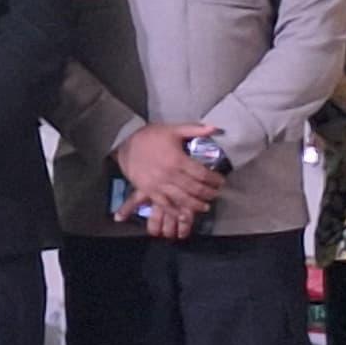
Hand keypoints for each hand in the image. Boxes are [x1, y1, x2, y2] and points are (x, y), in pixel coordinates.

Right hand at [113, 122, 224, 237]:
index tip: (220, 181)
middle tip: (216, 194)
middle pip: (196, 189)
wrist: (124, 144)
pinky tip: (185, 215)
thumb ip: (195, 129)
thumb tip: (216, 129)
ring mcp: (159, 184)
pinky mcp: (150, 191)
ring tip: (205, 206)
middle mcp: (170, 174)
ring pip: (183, 199)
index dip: (215, 180)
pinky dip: (176, 212)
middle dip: (209, 193)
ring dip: (197, 205)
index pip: (203, 174)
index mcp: (178, 160)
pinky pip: (165, 205)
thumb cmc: (150, 137)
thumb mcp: (173, 130)